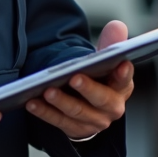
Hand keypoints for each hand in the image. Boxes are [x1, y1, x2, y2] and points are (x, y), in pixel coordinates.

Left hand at [25, 20, 134, 140]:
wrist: (89, 104)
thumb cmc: (98, 77)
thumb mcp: (105, 61)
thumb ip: (110, 43)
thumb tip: (117, 26)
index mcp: (121, 88)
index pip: (124, 80)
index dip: (123, 74)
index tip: (121, 64)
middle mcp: (111, 107)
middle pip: (101, 99)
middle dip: (87, 88)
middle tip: (74, 77)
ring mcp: (94, 121)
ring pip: (77, 112)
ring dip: (61, 102)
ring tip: (47, 90)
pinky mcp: (76, 130)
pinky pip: (59, 122)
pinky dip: (45, 112)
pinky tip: (32, 102)